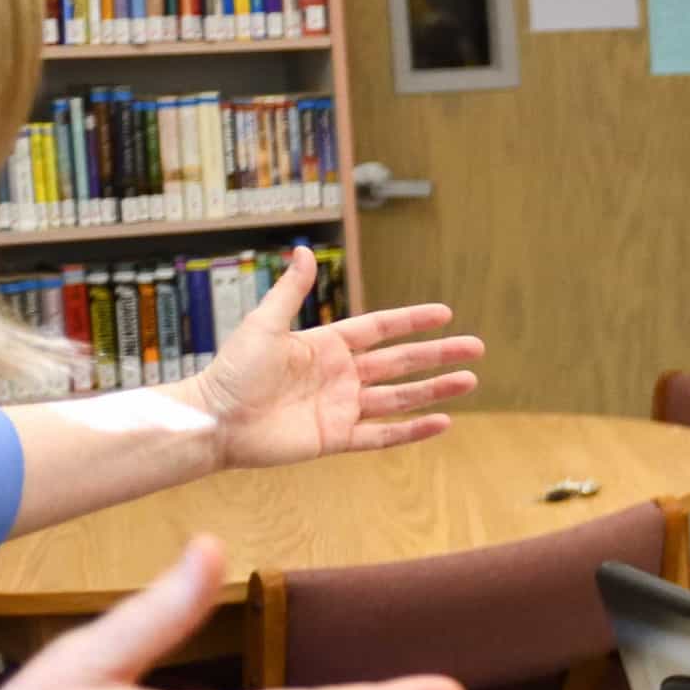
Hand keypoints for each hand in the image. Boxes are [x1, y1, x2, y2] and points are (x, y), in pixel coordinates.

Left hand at [189, 246, 484, 470]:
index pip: (380, 329)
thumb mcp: (264, 325)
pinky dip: (413, 431)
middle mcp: (340, 376)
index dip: (412, 321)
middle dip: (438, 355)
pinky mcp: (337, 438)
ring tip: (469, 381)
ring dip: (435, 390)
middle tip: (475, 347)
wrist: (214, 421)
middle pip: (400, 362)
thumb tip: (305, 251)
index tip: (444, 313)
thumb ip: (291, 292)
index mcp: (325, 346)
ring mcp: (341, 408)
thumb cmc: (232, 371)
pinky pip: (383, 434)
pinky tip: (441, 423)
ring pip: (400, 398)